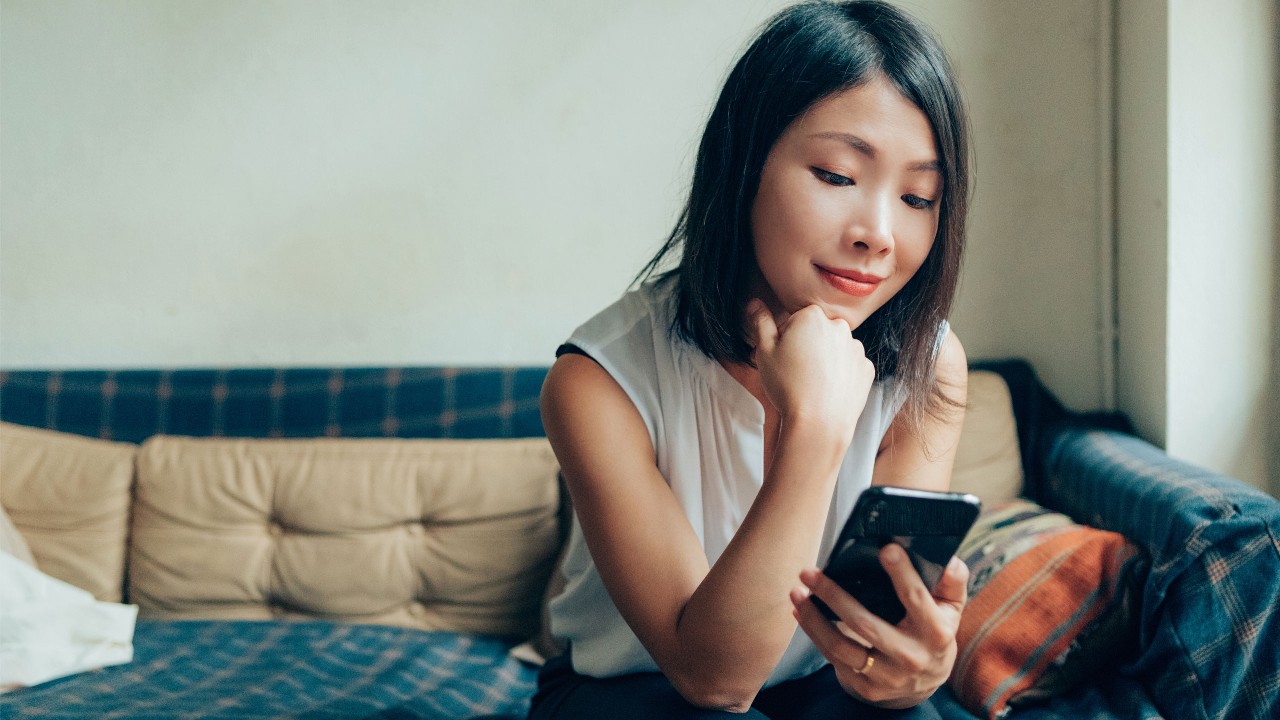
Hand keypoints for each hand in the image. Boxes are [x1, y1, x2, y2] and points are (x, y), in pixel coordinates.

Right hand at [745, 299, 874, 442]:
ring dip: (825, 359)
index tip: (782, 356)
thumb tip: (755, 303)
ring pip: (835, 348)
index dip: (786, 338)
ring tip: (812, 383)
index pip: (796, 319)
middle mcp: (839, 326)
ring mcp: (856, 348)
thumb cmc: (787, 386)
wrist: (818, 423)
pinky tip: (828, 390)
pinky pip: (849, 366)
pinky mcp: (866, 369)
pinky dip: (840, 374)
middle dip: (808, 345)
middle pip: (818, 331)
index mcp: (812, 316)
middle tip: (796, 371)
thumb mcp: (764, 351)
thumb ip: (761, 322)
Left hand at [789, 545, 968, 707]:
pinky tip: (802, 612)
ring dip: (814, 618)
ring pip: (841, 647)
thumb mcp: (951, 609)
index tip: (885, 548)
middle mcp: (910, 657)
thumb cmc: (934, 633)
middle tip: (809, 572)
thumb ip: (952, 583)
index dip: (902, 574)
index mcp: (935, 633)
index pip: (916, 599)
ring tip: (797, 591)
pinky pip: (833, 658)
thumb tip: (949, 558)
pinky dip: (814, 633)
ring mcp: (887, 676)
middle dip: (833, 596)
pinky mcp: (866, 687)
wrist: (926, 682)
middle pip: (865, 624)